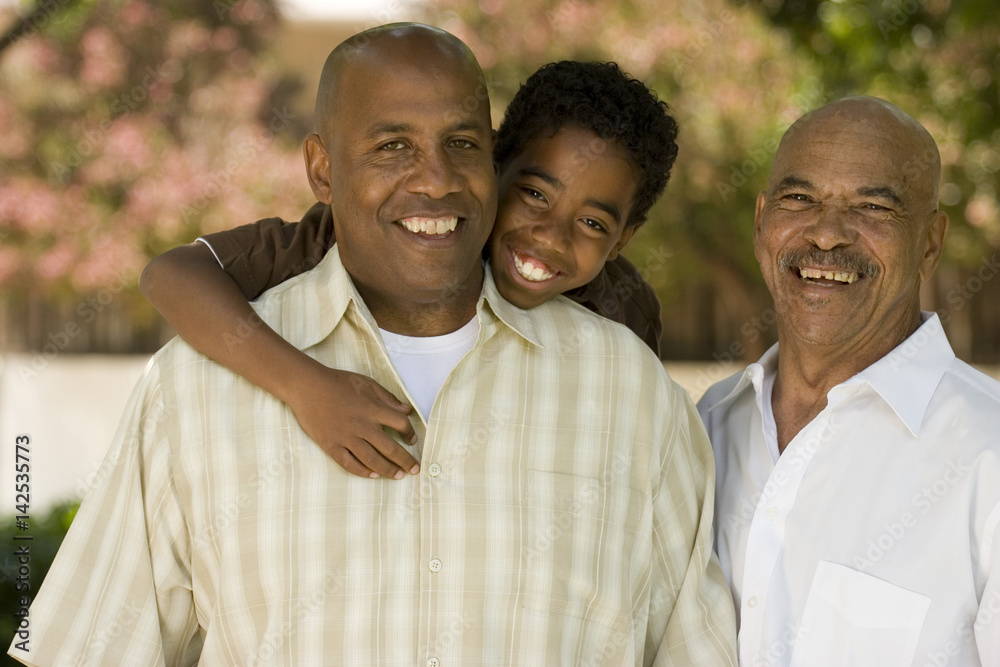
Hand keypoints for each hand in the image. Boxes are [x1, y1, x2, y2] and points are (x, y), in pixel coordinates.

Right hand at [286, 365, 418, 478]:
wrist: (306, 387)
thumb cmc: (338, 382)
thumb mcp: (366, 383)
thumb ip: (387, 398)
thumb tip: (407, 410)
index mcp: (372, 408)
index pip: (400, 424)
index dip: (409, 433)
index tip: (412, 440)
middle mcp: (362, 425)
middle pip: (390, 448)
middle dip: (405, 461)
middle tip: (414, 469)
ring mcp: (346, 437)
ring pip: (371, 459)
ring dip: (387, 469)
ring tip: (397, 476)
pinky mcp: (331, 445)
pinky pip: (349, 463)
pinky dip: (362, 471)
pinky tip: (373, 475)